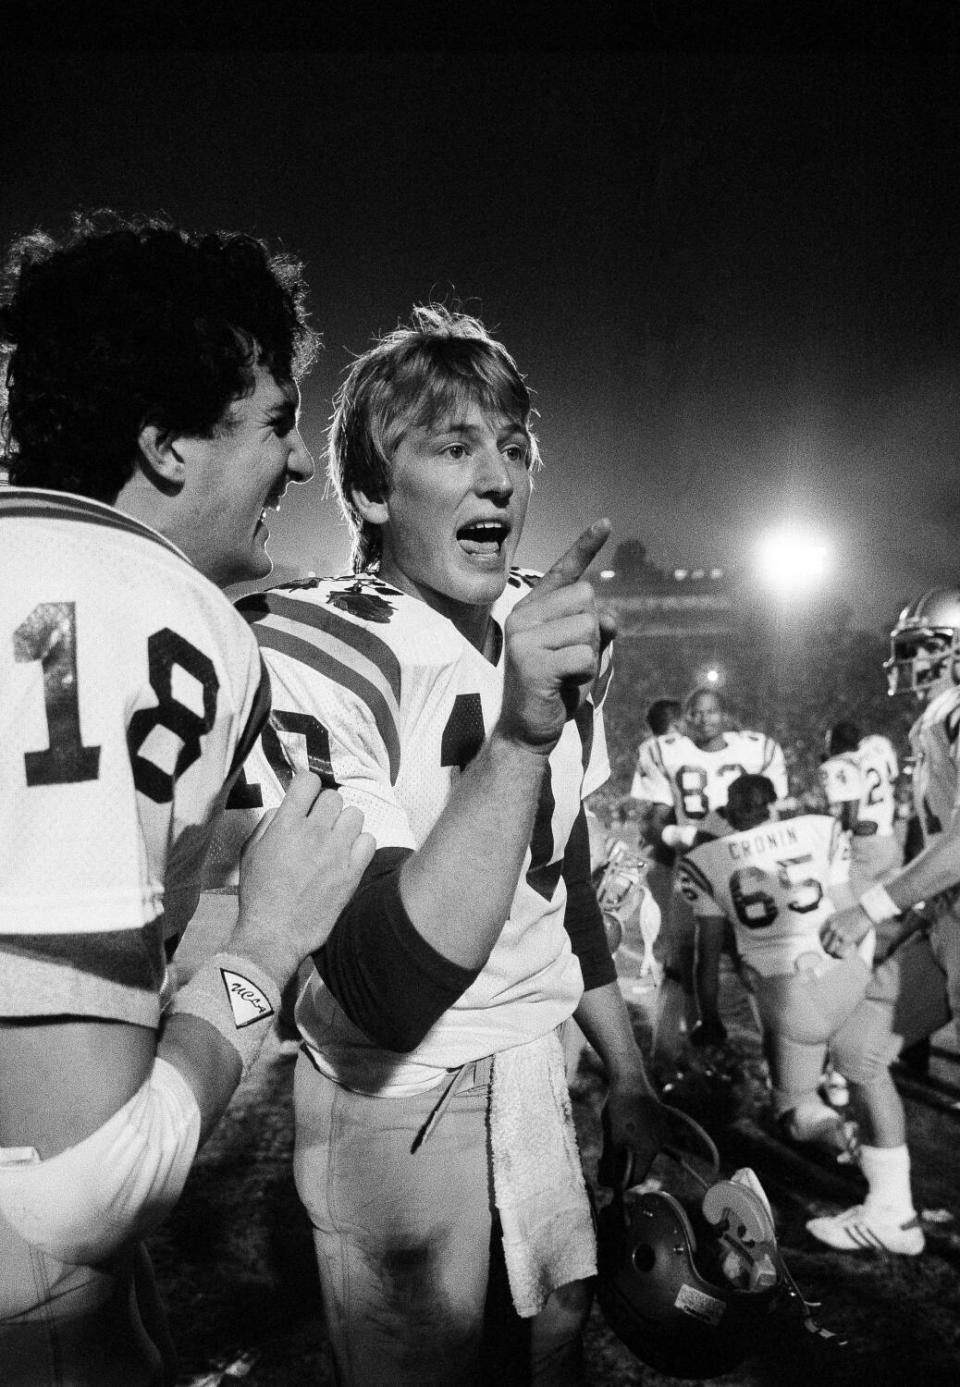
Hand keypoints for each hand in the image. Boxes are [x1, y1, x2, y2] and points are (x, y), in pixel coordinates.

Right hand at [231, 771, 375, 981]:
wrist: (275, 933)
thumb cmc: (259, 895)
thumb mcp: (251, 852)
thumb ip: (270, 823)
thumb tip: (287, 808)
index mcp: (286, 825)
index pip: (308, 781)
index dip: (308, 786)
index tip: (307, 797)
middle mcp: (314, 833)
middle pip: (334, 797)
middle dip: (326, 808)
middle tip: (320, 825)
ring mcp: (336, 852)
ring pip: (355, 814)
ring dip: (345, 824)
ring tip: (335, 840)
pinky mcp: (352, 872)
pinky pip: (369, 840)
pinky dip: (360, 844)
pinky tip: (347, 855)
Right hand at [498, 519, 614, 753]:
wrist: (527, 731)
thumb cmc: (556, 690)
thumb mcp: (583, 653)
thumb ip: (596, 628)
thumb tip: (611, 619)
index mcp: (532, 609)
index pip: (564, 571)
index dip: (585, 546)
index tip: (606, 523)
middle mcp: (522, 615)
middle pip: (586, 597)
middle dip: (592, 631)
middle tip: (570, 660)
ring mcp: (523, 637)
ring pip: (588, 627)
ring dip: (589, 656)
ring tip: (565, 674)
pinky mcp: (530, 661)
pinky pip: (585, 656)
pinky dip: (585, 675)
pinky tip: (562, 685)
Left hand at [599, 1076, 667, 1186]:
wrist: (629, 1078)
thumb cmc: (618, 1108)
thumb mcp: (610, 1138)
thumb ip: (610, 1162)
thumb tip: (607, 1183)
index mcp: (649, 1150)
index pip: (637, 1177)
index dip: (620, 1181)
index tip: (605, 1176)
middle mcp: (660, 1142)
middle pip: (640, 1164)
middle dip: (622, 1165)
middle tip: (604, 1159)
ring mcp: (662, 1130)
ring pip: (643, 1150)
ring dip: (627, 1151)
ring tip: (612, 1140)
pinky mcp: (660, 1120)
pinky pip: (647, 1137)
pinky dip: (634, 1139)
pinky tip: (622, 1128)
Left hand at [820, 904, 872, 957]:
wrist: (866, 912)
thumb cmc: (857, 914)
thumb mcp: (840, 916)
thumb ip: (834, 924)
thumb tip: (833, 937)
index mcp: (828, 920)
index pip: (820, 935)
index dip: (823, 942)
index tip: (828, 947)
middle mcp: (831, 926)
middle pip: (823, 944)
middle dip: (828, 951)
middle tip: (836, 954)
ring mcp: (838, 932)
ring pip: (830, 950)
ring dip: (835, 955)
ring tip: (842, 956)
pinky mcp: (846, 938)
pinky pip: (839, 952)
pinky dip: (842, 956)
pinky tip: (848, 955)